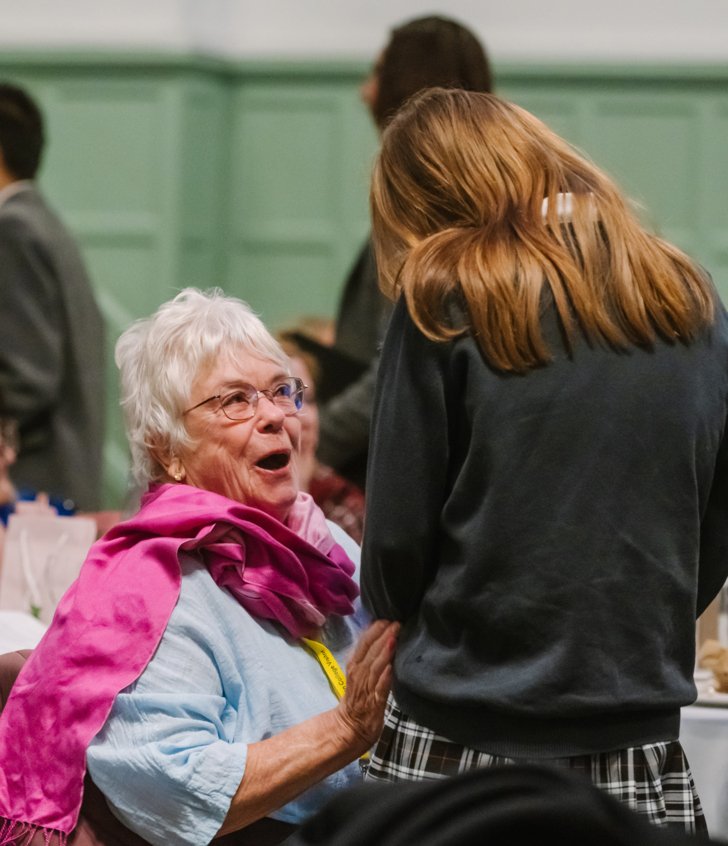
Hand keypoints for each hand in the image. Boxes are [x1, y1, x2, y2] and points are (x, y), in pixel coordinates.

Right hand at [335, 619, 398, 753]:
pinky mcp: (374, 704)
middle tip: (396, 623)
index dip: (374, 630)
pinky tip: (390, 668)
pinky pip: (379, 690)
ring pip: (374, 667)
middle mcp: (358, 674)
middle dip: (383, 636)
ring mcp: (366, 689)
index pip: (363, 643)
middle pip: (369, 652)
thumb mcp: (360, 672)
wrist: (350, 727)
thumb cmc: (358, 697)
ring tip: (394, 638)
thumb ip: (369, 655)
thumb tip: (383, 635)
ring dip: (384, 652)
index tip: (387, 618)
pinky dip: (384, 678)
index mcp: (354, 664)